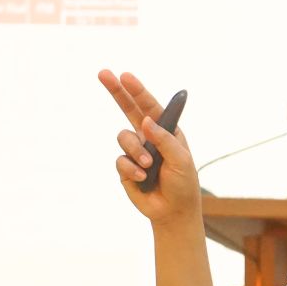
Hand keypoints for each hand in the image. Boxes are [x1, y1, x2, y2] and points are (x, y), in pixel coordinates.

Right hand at [98, 70, 199, 225]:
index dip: (137, 90)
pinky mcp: (126, 168)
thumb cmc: (183, 184)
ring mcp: (136, 151)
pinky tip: (143, 178)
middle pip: (128, 109)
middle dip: (116, 91)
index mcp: (166, 131)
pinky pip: (120, 160)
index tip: (126, 76)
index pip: (150, 106)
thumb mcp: (181, 160)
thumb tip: (146, 121)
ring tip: (149, 165)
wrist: (173, 211)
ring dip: (136, 150)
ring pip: (123, 137)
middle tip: (103, 74)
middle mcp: (149, 137)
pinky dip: (132, 168)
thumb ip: (164, 140)